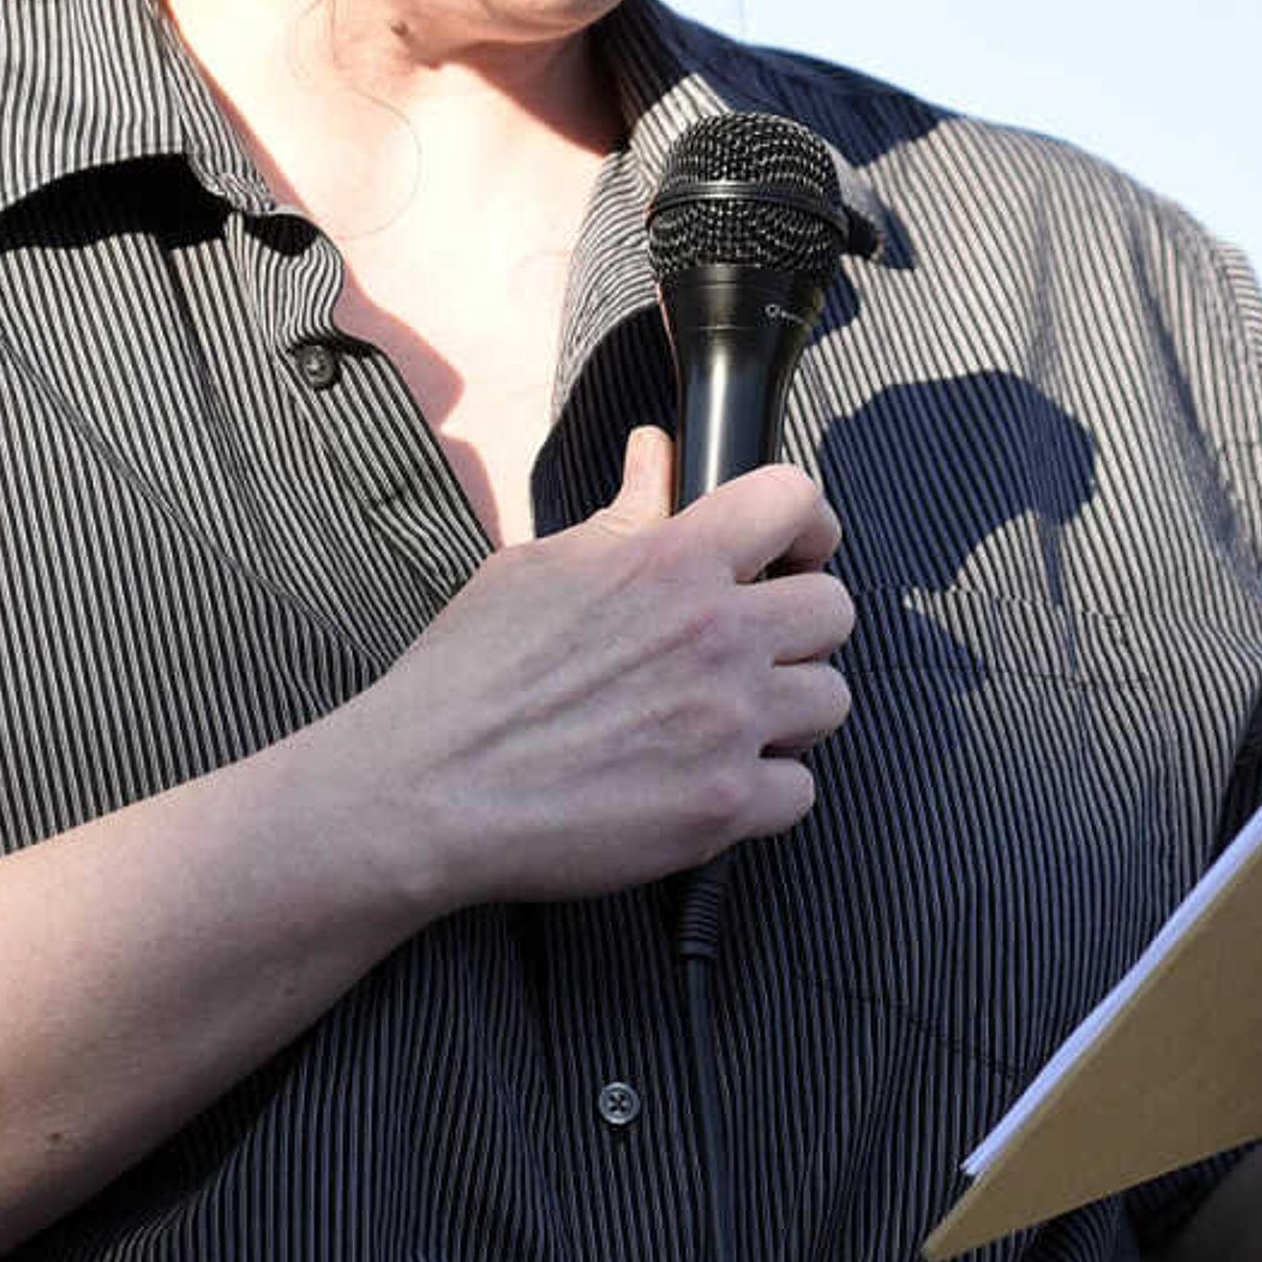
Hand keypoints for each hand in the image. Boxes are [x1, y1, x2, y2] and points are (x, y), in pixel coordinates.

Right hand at [324, 427, 854, 913]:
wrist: (426, 789)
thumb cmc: (468, 676)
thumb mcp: (536, 567)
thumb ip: (620, 514)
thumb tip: (653, 454)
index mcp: (672, 561)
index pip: (795, 501)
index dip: (806, 524)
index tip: (793, 551)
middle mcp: (715, 634)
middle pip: (835, 609)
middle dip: (801, 626)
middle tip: (755, 647)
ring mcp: (726, 723)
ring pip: (831, 700)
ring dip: (789, 710)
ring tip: (728, 721)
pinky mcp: (721, 806)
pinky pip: (799, 791)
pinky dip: (765, 793)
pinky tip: (710, 783)